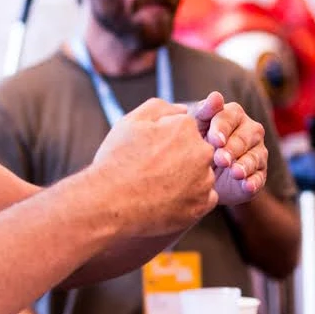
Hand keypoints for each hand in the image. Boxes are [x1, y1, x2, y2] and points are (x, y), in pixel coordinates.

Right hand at [91, 98, 218, 236]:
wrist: (110, 203)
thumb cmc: (117, 160)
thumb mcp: (130, 122)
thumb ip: (159, 108)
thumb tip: (183, 110)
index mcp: (185, 127)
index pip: (185, 130)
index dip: (165, 142)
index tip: (150, 153)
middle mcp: (201, 151)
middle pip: (196, 152)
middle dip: (180, 160)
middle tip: (154, 172)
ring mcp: (204, 179)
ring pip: (201, 175)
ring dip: (187, 180)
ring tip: (159, 188)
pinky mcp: (202, 205)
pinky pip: (204, 198)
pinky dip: (190, 200)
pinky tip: (169, 201)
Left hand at [192, 93, 269, 207]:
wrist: (202, 176)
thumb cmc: (198, 144)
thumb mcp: (196, 128)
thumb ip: (204, 111)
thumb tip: (216, 96)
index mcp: (233, 115)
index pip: (229, 117)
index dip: (222, 129)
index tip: (214, 141)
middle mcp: (250, 131)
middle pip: (244, 137)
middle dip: (232, 148)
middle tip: (220, 159)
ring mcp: (257, 152)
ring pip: (254, 157)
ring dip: (244, 165)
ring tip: (235, 173)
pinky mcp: (259, 174)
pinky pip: (259, 177)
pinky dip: (254, 182)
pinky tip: (247, 186)